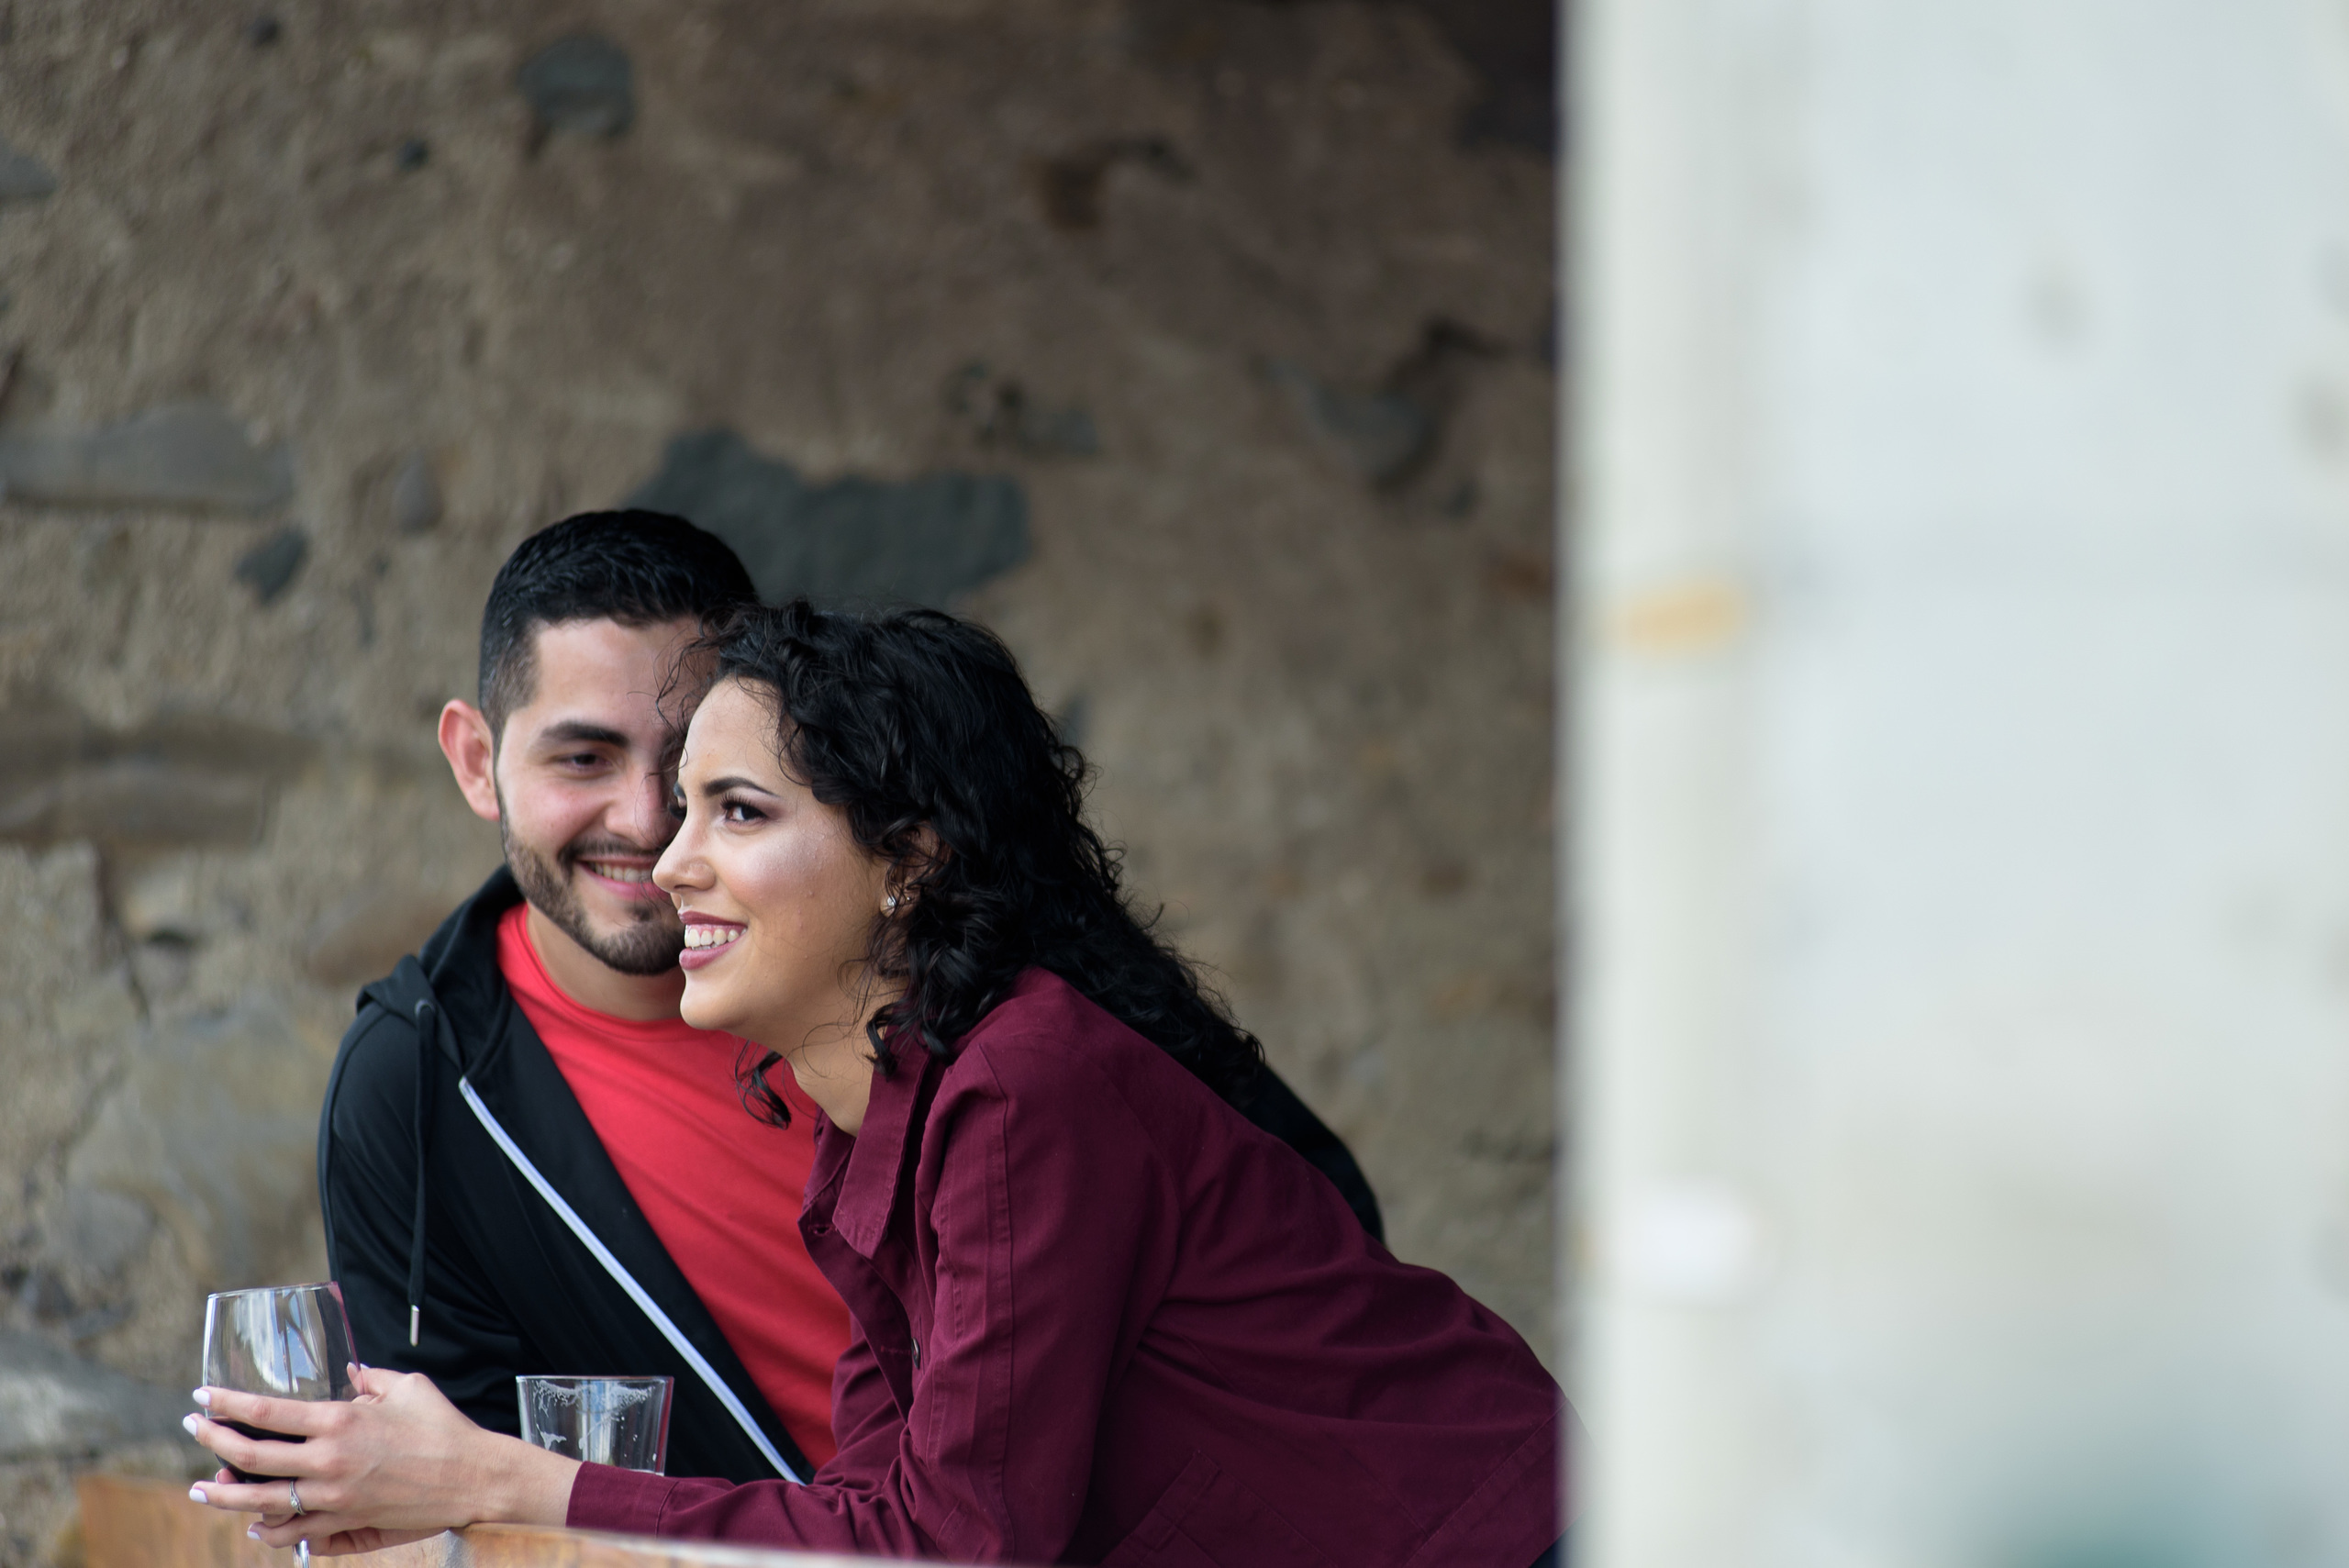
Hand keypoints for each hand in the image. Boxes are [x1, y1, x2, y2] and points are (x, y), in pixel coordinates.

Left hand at [185, 1364, 577, 1551]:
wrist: (473, 1477)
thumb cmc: (443, 1427)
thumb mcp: (407, 1386)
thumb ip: (369, 1377)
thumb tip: (348, 1371)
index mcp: (342, 1421)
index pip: (266, 1413)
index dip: (227, 1404)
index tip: (204, 1397)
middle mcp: (329, 1461)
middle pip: (250, 1457)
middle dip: (213, 1441)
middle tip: (193, 1429)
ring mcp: (334, 1499)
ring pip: (260, 1502)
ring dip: (223, 1495)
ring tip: (202, 1488)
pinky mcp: (346, 1524)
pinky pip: (293, 1532)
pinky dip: (267, 1528)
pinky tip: (254, 1521)